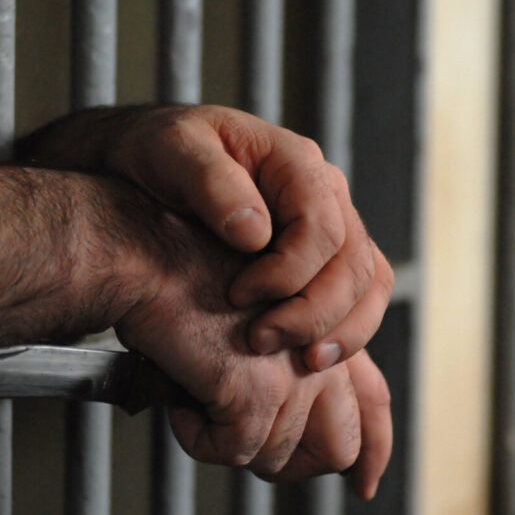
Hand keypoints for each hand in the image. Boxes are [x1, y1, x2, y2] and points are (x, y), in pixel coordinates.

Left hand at [17, 104, 393, 371]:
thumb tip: (256, 234)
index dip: (288, 274)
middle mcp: (325, 194)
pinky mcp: (323, 261)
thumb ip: (210, 182)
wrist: (146, 169)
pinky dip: (345, 332)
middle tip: (261, 341)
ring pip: (368, 286)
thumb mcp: (169, 151)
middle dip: (315, 313)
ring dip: (344, 331)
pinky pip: (359, 299)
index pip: (322, 228)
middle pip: (354, 264)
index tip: (236, 296)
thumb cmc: (158, 155)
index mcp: (294, 163)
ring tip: (304, 363)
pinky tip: (310, 358)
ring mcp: (331, 228)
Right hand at [108, 203, 391, 497]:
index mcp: (327, 332)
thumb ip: (281, 356)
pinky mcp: (253, 392)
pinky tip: (181, 406)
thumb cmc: (188, 273)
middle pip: (340, 447)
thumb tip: (280, 419)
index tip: (364, 483)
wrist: (152, 254)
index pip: (373, 402)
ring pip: (276, 456)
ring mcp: (293, 376)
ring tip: (199, 407)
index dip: (373, 451)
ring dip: (231, 444)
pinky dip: (198, 439)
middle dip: (296, 464)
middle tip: (250, 452)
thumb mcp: (252, 314)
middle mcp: (320, 354)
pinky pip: (233, 453)